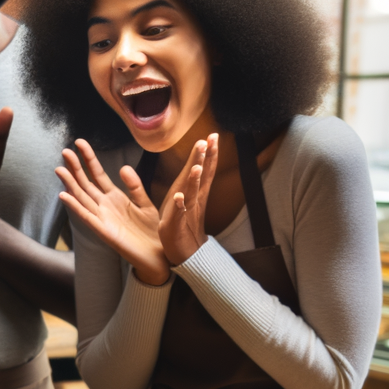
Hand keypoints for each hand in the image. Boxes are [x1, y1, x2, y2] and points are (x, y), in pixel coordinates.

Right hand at [55, 140, 169, 285]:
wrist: (158, 254)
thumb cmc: (152, 231)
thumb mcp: (145, 203)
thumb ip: (134, 186)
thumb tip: (122, 167)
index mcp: (115, 197)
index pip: (97, 174)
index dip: (88, 159)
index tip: (79, 143)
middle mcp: (104, 206)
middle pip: (85, 183)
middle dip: (75, 167)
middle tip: (64, 151)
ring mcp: (101, 218)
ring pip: (82, 197)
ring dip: (70, 184)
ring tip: (59, 169)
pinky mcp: (103, 231)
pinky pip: (86, 216)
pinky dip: (75, 206)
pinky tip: (64, 195)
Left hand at [158, 134, 217, 266]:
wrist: (187, 253)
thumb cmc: (183, 224)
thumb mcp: (184, 198)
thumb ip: (189, 181)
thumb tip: (196, 163)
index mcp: (195, 193)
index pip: (204, 170)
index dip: (209, 153)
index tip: (212, 135)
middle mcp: (194, 200)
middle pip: (202, 177)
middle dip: (206, 158)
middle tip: (210, 140)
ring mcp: (186, 213)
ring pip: (192, 194)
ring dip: (194, 181)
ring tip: (197, 167)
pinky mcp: (175, 226)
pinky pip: (178, 215)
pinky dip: (180, 207)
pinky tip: (180, 198)